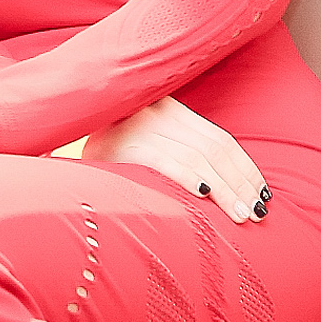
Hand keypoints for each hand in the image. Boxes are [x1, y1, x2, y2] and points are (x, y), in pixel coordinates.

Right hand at [82, 95, 269, 224]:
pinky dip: (189, 178)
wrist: (58, 134)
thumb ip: (181, 150)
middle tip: (258, 211)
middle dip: (240, 182)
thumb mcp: (147, 141)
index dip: (244, 167)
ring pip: (197, 157)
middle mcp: (156, 111)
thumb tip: (227, 185)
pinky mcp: (119, 146)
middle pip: (213, 148)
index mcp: (169, 107)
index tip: (263, 192)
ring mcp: (137, 126)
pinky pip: (164, 162)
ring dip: (224, 188)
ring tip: (241, 213)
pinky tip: (206, 196)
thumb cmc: (109, 152)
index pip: (218, 138)